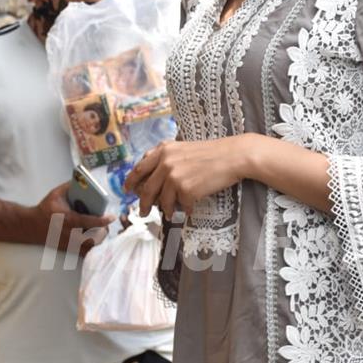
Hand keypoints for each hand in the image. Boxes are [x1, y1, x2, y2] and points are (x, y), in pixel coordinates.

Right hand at [30, 182, 114, 256]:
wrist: (31, 225)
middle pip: (93, 238)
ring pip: (90, 247)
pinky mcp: (68, 249)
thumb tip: (86, 181)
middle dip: (103, 231)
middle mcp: (69, 233)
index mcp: (68, 219)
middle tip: (105, 225)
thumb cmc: (45, 208)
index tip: (112, 217)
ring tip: (100, 232)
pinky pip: (84, 253)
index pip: (90, 221)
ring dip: (98, 240)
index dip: (103, 220)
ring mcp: (69, 243)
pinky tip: (93, 240)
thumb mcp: (56, 194)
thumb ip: (71, 186)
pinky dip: (91, 247)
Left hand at [124, 137, 248, 218]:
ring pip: (162, 201)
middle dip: (143, 203)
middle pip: (146, 189)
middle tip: (143, 211)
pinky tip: (190, 207)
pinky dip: (184, 209)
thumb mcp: (184, 149)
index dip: (131, 181)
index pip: (139, 168)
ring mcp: (174, 176)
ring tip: (170, 213)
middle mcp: (165, 162)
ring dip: (165, 209)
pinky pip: (180, 205)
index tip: (128, 190)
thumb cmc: (212, 153)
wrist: (233, 156)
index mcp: (163, 150)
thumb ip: (166, 159)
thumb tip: (154, 180)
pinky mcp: (185, 189)